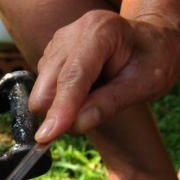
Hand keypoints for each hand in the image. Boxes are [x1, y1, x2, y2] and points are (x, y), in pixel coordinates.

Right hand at [31, 10, 179, 142]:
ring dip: (61, 106)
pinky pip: (43, 90)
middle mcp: (72, 35)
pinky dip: (59, 99)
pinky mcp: (49, 56)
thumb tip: (75, 125)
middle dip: (59, 112)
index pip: (72, 77)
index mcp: (101, 32)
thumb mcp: (145, 84)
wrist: (146, 43)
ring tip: (94, 95)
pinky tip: (84, 89)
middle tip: (89, 117)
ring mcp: (57, 45)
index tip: (47, 136)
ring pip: (41, 92)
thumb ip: (110, 104)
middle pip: (47, 87)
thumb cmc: (151, 60)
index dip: (60, 108)